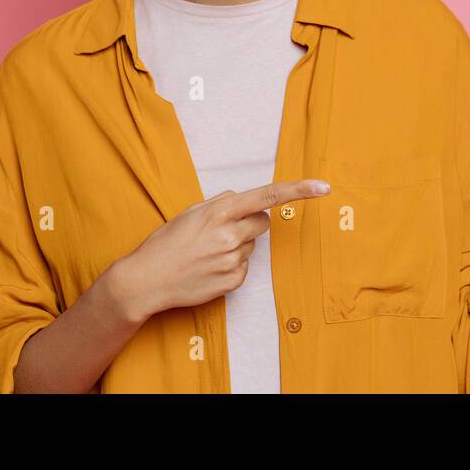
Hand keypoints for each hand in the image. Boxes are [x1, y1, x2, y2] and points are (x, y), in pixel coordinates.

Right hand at [105, 178, 331, 323]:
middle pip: (263, 222)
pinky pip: (244, 267)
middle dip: (250, 223)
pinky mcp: (233, 282)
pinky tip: (207, 268)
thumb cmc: (165, 243)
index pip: (267, 196)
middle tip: (221, 231)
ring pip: (251, 246)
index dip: (298, 190)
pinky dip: (230, 266)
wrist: (146, 281)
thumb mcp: (189, 213)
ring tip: (206, 253)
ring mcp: (232, 260)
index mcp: (219, 211)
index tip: (323, 187)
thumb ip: (220, 203)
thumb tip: (241, 198)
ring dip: (236, 246)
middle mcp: (229, 234)